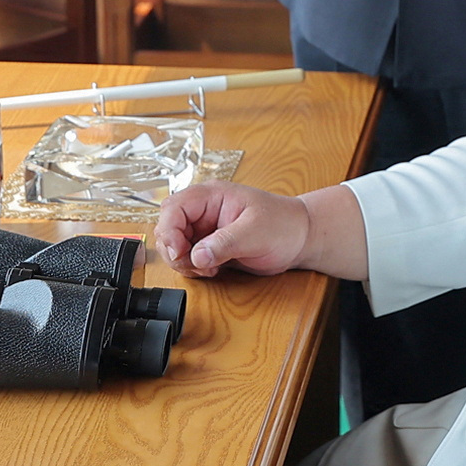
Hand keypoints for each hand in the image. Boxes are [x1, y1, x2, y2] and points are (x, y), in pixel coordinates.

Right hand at [154, 181, 312, 277]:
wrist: (299, 238)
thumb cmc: (283, 225)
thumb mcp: (255, 233)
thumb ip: (225, 243)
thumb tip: (197, 256)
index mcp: (211, 196)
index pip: (173, 208)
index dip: (170, 231)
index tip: (180, 253)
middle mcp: (203, 210)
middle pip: (167, 226)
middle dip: (174, 250)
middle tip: (195, 265)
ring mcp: (204, 227)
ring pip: (173, 244)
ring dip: (183, 261)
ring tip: (208, 268)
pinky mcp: (208, 244)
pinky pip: (186, 256)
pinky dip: (191, 267)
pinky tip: (211, 269)